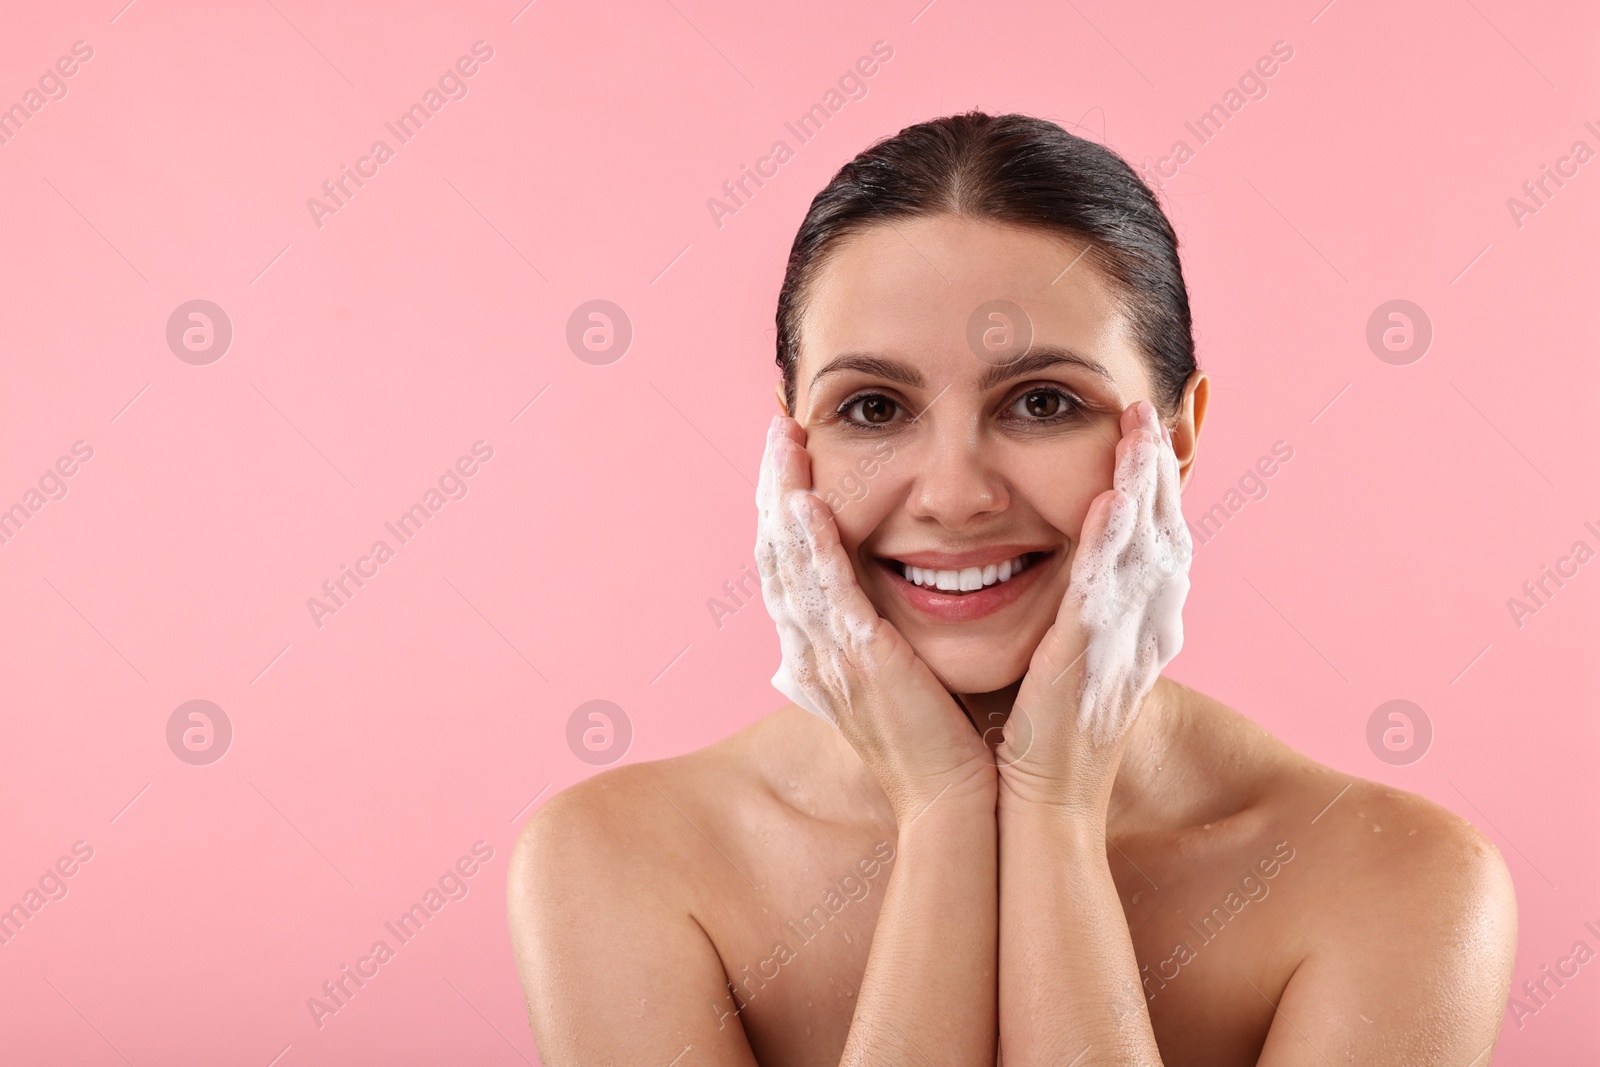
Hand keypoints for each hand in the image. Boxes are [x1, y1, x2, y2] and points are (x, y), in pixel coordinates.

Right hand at [754, 414, 995, 821]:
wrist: (951, 801)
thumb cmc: (939, 743)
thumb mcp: (899, 680)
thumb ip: (883, 641)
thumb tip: (877, 613)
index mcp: (821, 648)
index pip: (790, 561)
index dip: (784, 504)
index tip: (792, 453)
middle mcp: (812, 646)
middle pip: (775, 549)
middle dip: (774, 483)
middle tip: (778, 424)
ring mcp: (828, 654)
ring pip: (788, 560)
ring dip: (783, 495)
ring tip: (785, 439)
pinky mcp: (858, 661)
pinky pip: (826, 593)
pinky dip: (811, 546)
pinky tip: (808, 503)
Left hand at [997, 400, 1190, 814]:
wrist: (1042, 808)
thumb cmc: (1039, 742)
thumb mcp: (1063, 666)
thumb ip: (1067, 619)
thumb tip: (1052, 583)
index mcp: (1133, 629)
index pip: (1149, 542)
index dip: (1149, 488)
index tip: (1141, 435)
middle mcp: (1142, 630)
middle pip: (1160, 531)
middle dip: (1157, 470)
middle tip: (1148, 412)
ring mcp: (1124, 643)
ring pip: (1145, 548)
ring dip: (1143, 485)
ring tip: (1139, 430)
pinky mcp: (1093, 657)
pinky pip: (1109, 588)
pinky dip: (1113, 541)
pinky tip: (1111, 498)